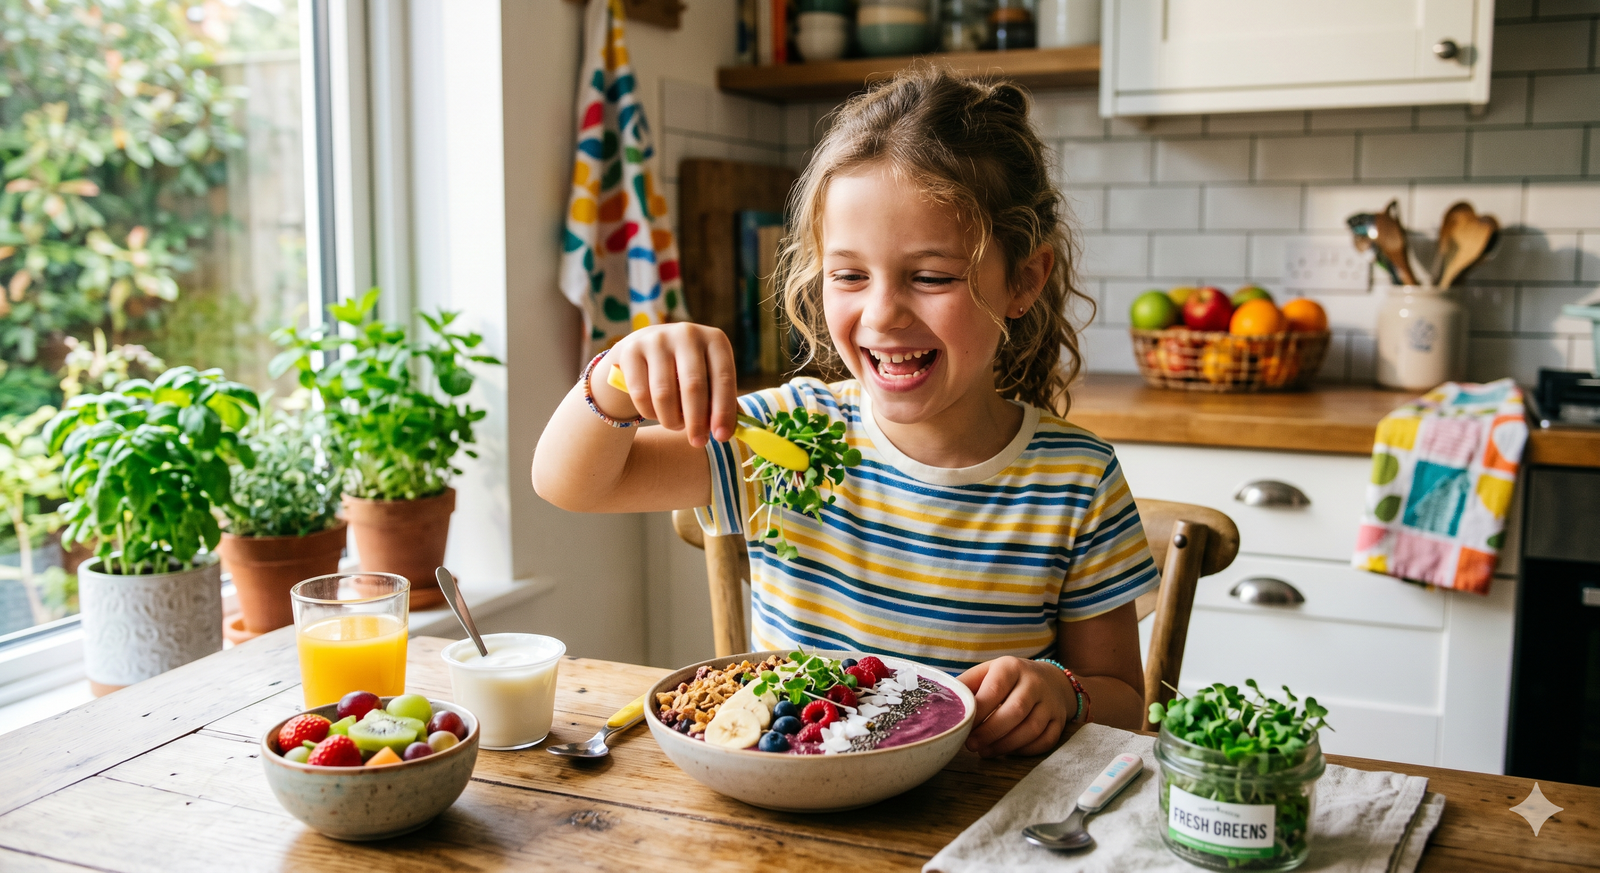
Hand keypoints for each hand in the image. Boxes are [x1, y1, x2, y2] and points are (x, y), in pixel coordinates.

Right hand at [597, 324, 738, 446]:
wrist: (645, 348)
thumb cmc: (685, 369)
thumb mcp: (709, 376)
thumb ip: (721, 401)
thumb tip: (729, 431)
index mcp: (715, 340)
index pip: (723, 377)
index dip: (724, 410)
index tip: (722, 437)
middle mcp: (687, 334)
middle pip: (693, 386)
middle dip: (697, 421)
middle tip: (698, 443)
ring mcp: (657, 339)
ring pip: (664, 393)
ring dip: (671, 419)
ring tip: (676, 426)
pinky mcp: (631, 350)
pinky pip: (641, 394)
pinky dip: (650, 413)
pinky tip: (656, 415)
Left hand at [957, 656, 1074, 757]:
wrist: (1051, 679)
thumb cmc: (1008, 679)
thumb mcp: (987, 672)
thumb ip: (966, 686)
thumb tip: (938, 702)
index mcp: (1011, 667)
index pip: (994, 690)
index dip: (978, 712)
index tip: (963, 727)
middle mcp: (1034, 683)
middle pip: (1015, 711)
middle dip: (990, 732)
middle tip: (972, 745)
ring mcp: (1050, 703)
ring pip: (1031, 729)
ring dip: (1006, 745)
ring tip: (985, 751)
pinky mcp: (1060, 721)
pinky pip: (1045, 741)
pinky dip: (1025, 750)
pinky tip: (1008, 751)